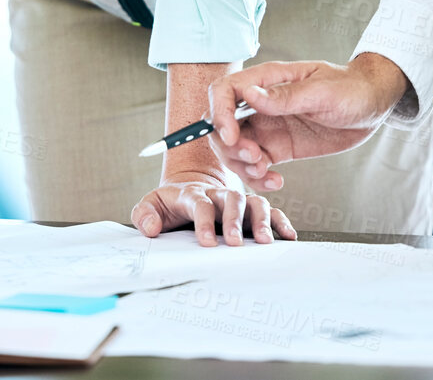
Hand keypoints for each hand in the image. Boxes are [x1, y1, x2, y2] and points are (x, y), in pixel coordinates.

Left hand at [132, 169, 296, 246]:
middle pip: (231, 199)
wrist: (188, 190)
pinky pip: (269, 210)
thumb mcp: (151, 205)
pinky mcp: (250, 209)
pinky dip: (280, 221)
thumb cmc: (170, 204)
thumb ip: (144, 214)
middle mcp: (218, 194)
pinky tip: (288, 236)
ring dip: (261, 220)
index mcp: (192, 193)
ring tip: (265, 242)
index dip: (204, 221)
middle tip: (235, 243)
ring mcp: (236, 201)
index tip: (207, 242)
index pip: (200, 203)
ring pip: (253, 203)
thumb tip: (151, 227)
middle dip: (234, 220)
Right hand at [210, 54, 408, 182]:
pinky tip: (275, 181)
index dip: (219, 114)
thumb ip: (285, 97)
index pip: (224, 91)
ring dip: (241, 164)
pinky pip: (255, 164)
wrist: (372, 106)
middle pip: (221, 123)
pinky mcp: (278, 147)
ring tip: (265, 172)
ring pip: (233, 147)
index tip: (232, 137)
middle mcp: (260, 104)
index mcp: (265, 80)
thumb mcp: (322, 92)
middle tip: (255, 158)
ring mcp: (267, 126)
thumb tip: (249, 95)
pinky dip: (257, 177)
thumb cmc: (351, 88)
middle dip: (229, 145)